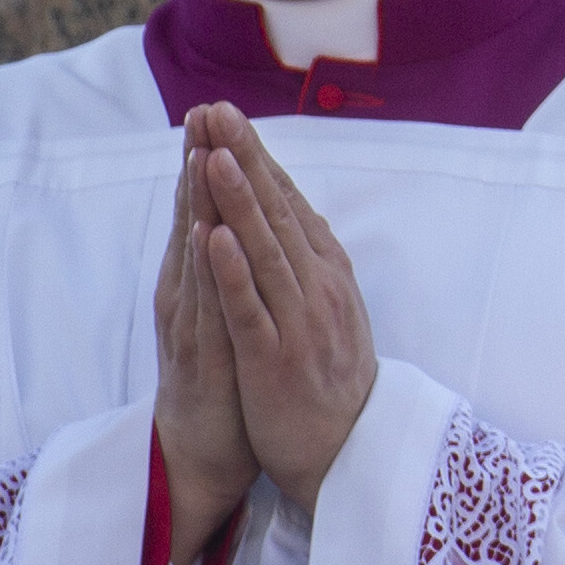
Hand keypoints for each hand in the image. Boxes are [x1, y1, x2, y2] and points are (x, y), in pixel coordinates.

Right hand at [151, 145, 256, 542]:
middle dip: (197, 166)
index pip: (204, 210)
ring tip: (200, 156)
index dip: (208, 161)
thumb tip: (234, 219)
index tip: (216, 111)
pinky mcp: (201, 360)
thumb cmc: (222, 378)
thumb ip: (227, 267)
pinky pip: (205, 310)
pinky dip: (206, 273)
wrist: (205, 451)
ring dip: (196, 207)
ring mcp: (191, 326)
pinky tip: (206, 237)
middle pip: (191, 220)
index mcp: (199, 282)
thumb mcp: (227, 311)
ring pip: (193, 256)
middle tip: (201, 113)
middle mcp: (188, 296)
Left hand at [186, 107, 380, 508]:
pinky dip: (233, 272)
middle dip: (245, 159)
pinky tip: (215, 238)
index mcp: (326, 273)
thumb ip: (310, 259)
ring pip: (263, 251)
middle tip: (217, 111)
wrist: (349, 452)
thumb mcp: (330, 308)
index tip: (227, 115)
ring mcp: (298, 322)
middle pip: (276, 213)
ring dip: (239, 201)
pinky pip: (251, 309)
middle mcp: (317, 288)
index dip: (258, 157)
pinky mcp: (276, 359)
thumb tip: (292, 209)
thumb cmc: (330, 380)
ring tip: (216, 156)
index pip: (288, 203)